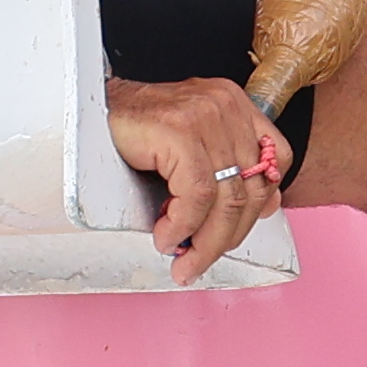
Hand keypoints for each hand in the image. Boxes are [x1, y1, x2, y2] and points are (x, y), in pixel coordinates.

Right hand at [104, 77, 290, 272]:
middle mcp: (224, 106)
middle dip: (227, 237)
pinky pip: (196, 195)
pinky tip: (166, 234)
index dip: (265, 200)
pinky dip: (182, 225)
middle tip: (200, 261)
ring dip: (203, 241)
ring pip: (225, 198)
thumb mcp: (192, 144)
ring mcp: (204, 115)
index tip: (244, 227)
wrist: (89, 112)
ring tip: (181, 256)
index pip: (277, 158)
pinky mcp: (180, 132)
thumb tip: (267, 206)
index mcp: (233, 104)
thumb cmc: (136, 130)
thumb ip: (227, 167)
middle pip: (250, 188)